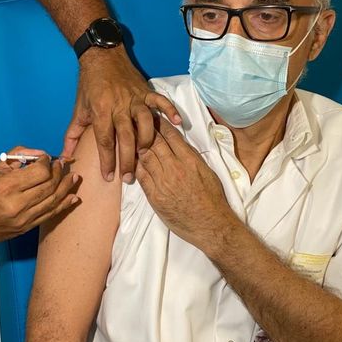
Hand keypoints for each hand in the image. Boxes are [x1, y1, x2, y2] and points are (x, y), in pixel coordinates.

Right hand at [0, 147, 79, 244]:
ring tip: (74, 177)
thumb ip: (17, 157)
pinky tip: (72, 197)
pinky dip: (63, 205)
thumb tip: (39, 154)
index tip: (46, 158)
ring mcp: (22, 219)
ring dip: (66, 188)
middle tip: (63, 164)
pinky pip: (49, 215)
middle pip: (49, 186)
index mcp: (5, 187)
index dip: (47, 162)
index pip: (40, 172)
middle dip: (59, 173)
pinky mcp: (25, 228)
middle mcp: (16, 204)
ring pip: (53, 201)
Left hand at [63, 47, 180, 182]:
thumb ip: (72, 134)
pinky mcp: (146, 91)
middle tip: (129, 177)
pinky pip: (160, 101)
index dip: (107, 161)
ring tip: (145, 155)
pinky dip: (169, 111)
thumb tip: (64, 156)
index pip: (105, 141)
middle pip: (126, 137)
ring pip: (145, 122)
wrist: (101, 56)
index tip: (109, 177)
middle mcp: (119, 105)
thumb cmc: (89, 85)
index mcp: (101, 110)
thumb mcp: (79, 109)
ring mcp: (135, 98)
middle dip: (128, 159)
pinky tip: (177, 123)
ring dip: (146, 139)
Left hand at [135, 118, 236, 250]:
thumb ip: (191, 157)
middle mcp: (175, 168)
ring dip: (136, 147)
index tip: (153, 117)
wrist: (210, 224)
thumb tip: (179, 146)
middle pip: (154, 143)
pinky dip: (136, 167)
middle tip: (136, 122)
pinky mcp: (155, 196)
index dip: (160, 125)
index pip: (171, 136)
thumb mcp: (206, 172)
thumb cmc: (212, 199)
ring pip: (145, 157)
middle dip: (144, 131)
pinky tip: (131, 161)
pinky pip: (142, 177)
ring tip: (129, 138)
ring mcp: (163, 182)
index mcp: (190, 160)